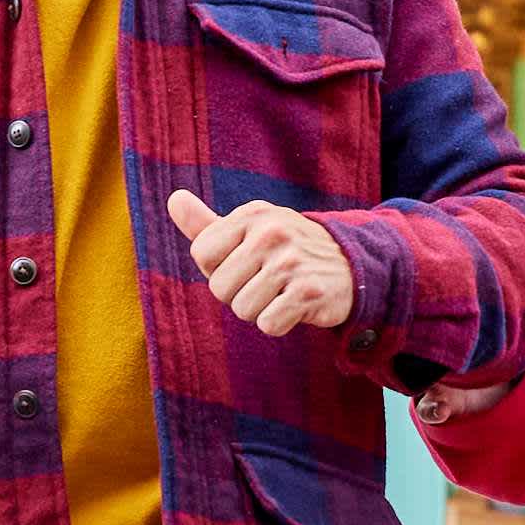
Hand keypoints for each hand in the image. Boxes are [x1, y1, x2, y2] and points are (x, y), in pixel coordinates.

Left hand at [167, 186, 357, 335]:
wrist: (350, 265)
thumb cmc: (286, 251)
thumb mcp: (250, 230)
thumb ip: (207, 224)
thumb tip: (173, 199)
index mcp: (252, 215)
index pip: (202, 254)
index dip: (218, 269)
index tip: (244, 264)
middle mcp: (271, 232)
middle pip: (219, 288)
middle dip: (238, 294)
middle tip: (267, 282)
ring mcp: (291, 261)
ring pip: (242, 309)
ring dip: (259, 310)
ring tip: (281, 293)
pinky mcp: (309, 291)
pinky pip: (268, 324)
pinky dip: (279, 323)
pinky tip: (295, 306)